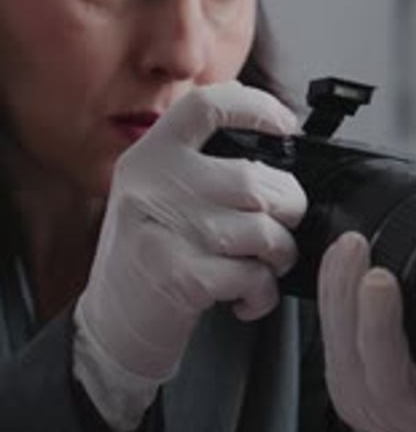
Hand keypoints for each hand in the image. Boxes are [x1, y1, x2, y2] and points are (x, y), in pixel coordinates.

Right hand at [75, 81, 306, 380]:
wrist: (111, 324)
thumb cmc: (150, 256)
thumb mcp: (158, 195)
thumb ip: (202, 167)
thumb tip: (276, 148)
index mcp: (150, 155)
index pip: (206, 106)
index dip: (256, 106)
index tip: (285, 125)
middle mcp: (151, 184)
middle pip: (254, 179)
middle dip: (288, 208)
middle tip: (282, 227)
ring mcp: (163, 229)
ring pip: (261, 230)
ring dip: (279, 255)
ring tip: (264, 267)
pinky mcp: (178, 276)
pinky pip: (252, 275)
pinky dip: (262, 292)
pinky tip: (246, 298)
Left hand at [318, 231, 415, 431]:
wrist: (411, 417)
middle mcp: (408, 417)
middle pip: (388, 379)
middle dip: (379, 327)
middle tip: (380, 279)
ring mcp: (368, 397)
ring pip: (347, 353)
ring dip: (346, 295)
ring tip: (353, 249)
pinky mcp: (339, 373)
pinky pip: (328, 332)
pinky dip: (331, 289)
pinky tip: (338, 255)